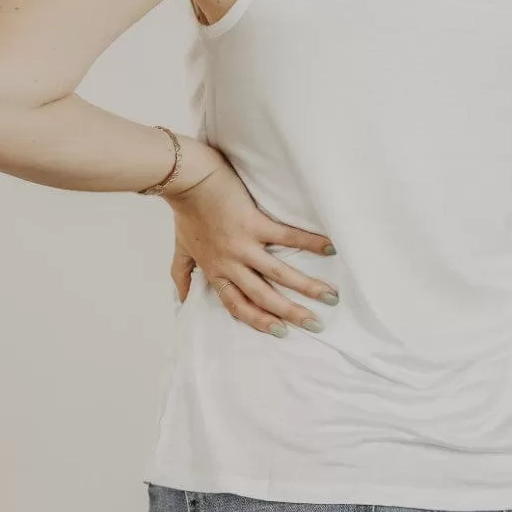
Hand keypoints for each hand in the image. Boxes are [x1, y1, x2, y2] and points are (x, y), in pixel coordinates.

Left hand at [166, 156, 338, 335]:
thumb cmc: (186, 212)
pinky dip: (309, 243)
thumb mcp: (181, 249)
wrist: (187, 180)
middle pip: (263, 297)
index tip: (281, 331)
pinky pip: (286, 236)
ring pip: (278, 274)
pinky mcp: (254, 223)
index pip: (238, 306)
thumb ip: (181, 275)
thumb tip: (181, 299)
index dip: (259, 321)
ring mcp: (243, 245)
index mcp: (215, 272)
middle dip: (291, 313)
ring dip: (307, 287)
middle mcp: (230, 264)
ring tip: (330, 297)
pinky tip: (330, 249)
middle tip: (315, 324)